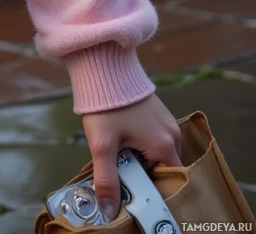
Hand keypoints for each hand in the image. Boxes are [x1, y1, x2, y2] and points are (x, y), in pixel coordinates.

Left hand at [81, 93, 182, 220]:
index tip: (136, 193)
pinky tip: (124, 140)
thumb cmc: (106, 104)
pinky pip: (155, 138)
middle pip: (164, 168)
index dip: (153, 190)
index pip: (169, 181)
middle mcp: (172, 134)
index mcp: (165, 145)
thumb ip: (107, 180)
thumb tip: (109, 212)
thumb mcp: (102, 145)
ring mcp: (166, 122)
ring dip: (142, 159)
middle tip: (124, 174)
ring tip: (121, 156)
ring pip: (158, 153)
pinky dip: (142, 144)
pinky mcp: (158, 112)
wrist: (103, 64)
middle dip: (145, 174)